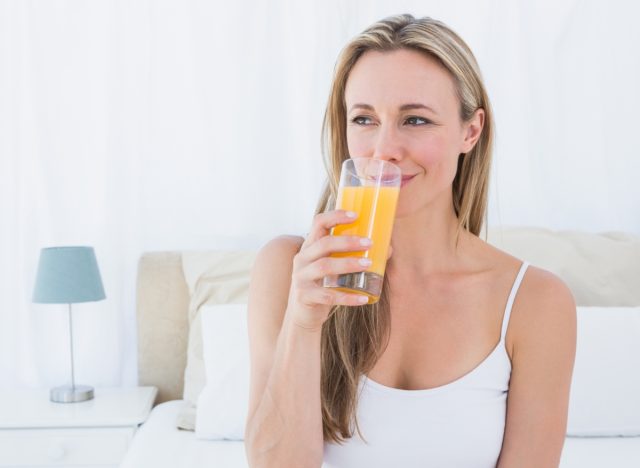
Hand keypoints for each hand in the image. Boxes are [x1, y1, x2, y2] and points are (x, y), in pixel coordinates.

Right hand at [286, 210, 372, 330]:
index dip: (335, 216)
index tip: (355, 215)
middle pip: (324, 244)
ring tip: (368, 264)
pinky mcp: (305, 296)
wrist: (303, 316)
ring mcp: (301, 278)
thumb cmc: (324, 286)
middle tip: (369, 243)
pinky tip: (363, 299)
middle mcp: (302, 259)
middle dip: (347, 242)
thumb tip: (387, 248)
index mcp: (309, 247)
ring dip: (348, 264)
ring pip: (324, 267)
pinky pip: (328, 296)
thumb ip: (353, 256)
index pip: (318, 223)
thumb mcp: (334, 269)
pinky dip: (347, 297)